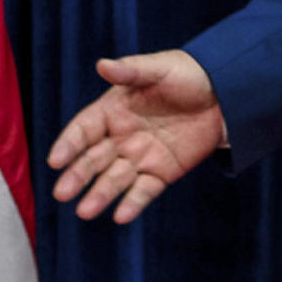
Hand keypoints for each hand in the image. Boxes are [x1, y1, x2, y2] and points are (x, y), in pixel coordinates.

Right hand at [44, 51, 227, 223]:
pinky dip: (133, 203)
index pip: (83, 130)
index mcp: (112, 110)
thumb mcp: (159, 68)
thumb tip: (102, 65)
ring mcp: (140, 157)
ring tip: (85, 212)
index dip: (68, 144)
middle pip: (92, 160)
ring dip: (99, 195)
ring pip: (114, 179)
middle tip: (62, 193)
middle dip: (77, 176)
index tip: (55, 161)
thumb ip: (131, 70)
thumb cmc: (187, 75)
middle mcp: (120, 137)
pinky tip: (121, 216)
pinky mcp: (161, 173)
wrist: (226, 95)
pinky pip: (144, 191)